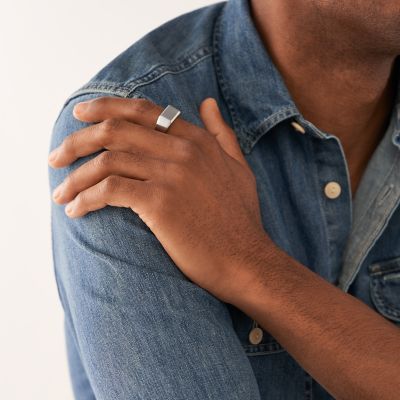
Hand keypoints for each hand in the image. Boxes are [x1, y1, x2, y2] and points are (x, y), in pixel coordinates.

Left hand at [48, 97, 271, 301]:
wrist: (247, 260)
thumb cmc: (240, 220)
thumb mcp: (239, 167)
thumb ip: (221, 133)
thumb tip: (208, 102)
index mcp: (197, 140)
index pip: (141, 110)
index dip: (106, 108)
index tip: (80, 116)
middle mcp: (184, 151)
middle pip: (116, 130)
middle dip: (77, 140)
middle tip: (55, 157)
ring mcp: (172, 175)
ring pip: (107, 160)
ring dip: (75, 176)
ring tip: (60, 193)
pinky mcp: (161, 203)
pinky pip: (110, 190)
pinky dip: (86, 198)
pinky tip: (76, 210)